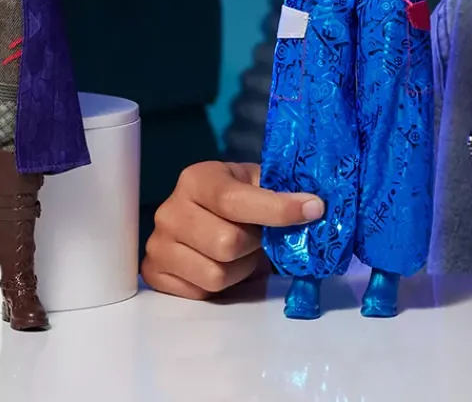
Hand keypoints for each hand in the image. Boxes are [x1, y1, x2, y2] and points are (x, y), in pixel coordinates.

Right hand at [140, 161, 323, 299]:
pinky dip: (221, 286)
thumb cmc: (237, 203)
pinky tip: (220, 266)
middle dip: (253, 247)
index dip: (277, 209)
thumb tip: (315, 207)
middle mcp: (170, 209)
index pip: (234, 200)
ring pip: (215, 274)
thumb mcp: (256, 186)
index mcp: (196, 179)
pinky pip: (201, 293)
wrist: (204, 220)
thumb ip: (280, 193)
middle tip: (259, 240)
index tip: (313, 210)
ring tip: (239, 255)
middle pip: (226, 243)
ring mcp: (158, 243)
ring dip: (240, 270)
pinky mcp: (156, 273)